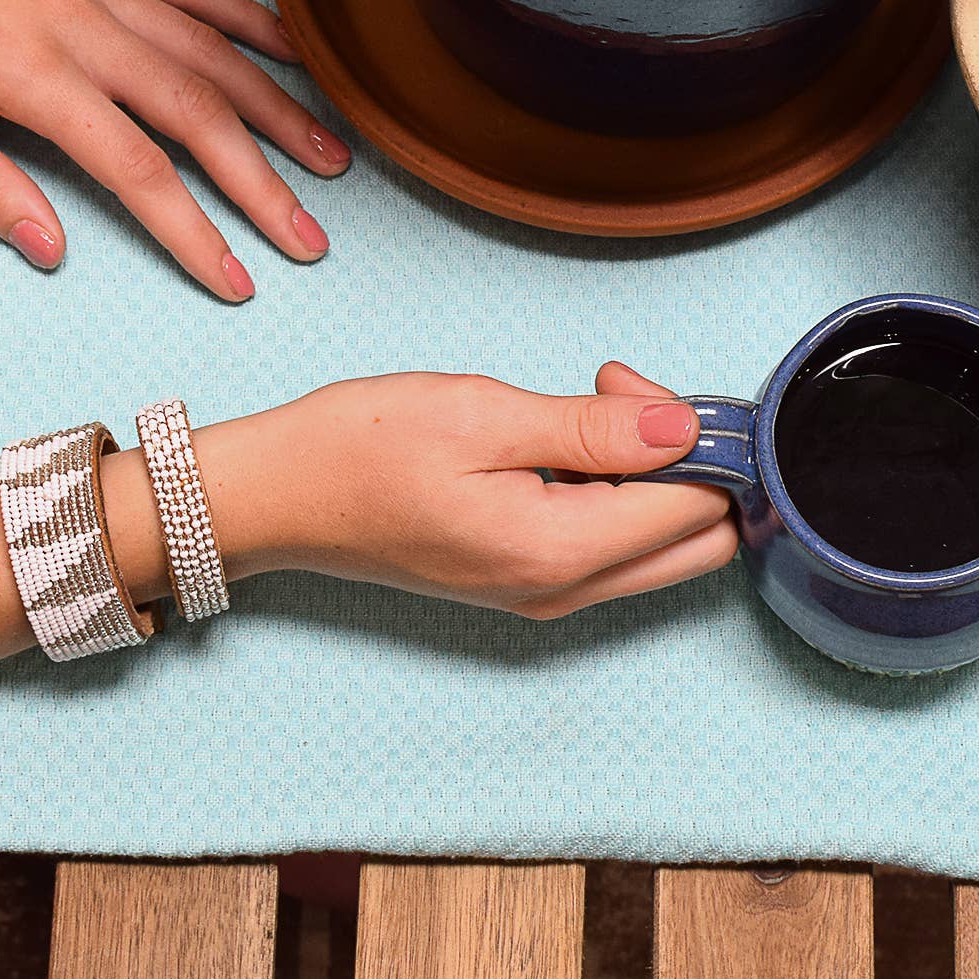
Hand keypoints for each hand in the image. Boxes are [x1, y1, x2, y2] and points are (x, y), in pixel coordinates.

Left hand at [0, 0, 350, 297]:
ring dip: (276, 107)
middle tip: (309, 237)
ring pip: (209, 49)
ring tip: (328, 158)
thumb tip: (54, 252)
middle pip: (197, 114)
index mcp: (31, 75)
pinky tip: (292, 52)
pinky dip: (245, 17)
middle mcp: (81, 25)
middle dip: (261, 183)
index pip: (138, 170)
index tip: (237, 279)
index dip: (195, 233)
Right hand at [204, 362, 737, 617]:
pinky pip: (612, 549)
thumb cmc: (359, 450)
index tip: (619, 383)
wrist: (279, 496)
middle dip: (686, 463)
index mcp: (558, 550)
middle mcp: (563, 591)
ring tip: (578, 412)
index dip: (687, 434)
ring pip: (661, 547)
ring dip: (649, 476)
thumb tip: (686, 427)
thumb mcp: (478, 415)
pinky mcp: (525, 583)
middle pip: (699, 543)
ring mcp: (545, 596)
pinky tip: (559, 447)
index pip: (695, 505)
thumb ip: (592, 428)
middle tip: (614, 398)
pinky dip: (615, 497)